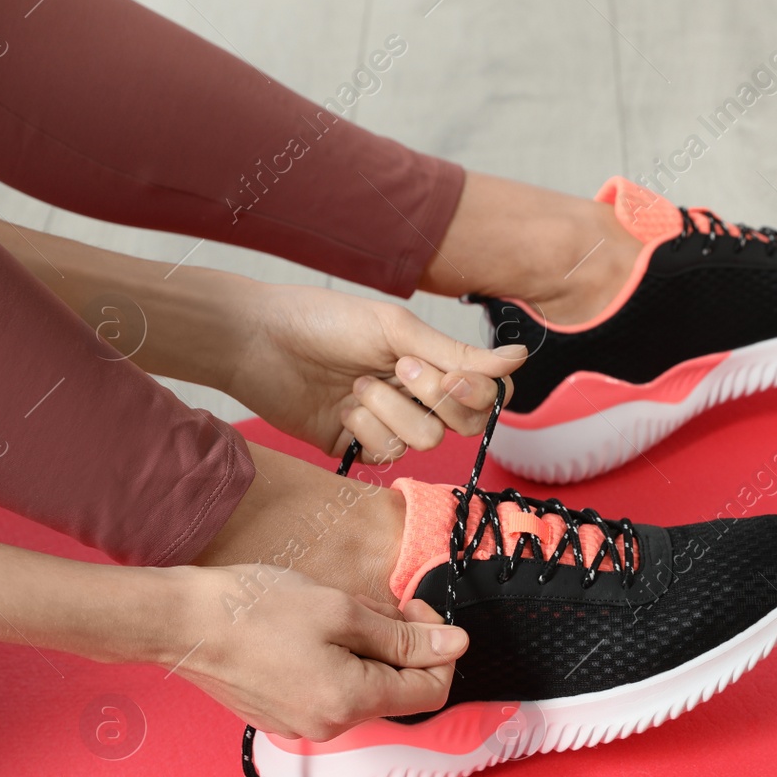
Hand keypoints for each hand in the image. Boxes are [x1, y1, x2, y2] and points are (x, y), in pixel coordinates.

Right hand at [171, 565, 466, 739]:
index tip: (417, 610)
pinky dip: (338, 660)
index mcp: (352, 702)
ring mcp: (302, 725)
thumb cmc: (256, 608)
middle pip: (397, 689)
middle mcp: (330, 726)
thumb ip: (404, 637)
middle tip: (376, 604)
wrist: (180, 622)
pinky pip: (331, 690)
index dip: (439, 647)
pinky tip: (312, 630)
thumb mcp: (342, 611)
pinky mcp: (282, 715)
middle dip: (400, 644)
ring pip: (364, 687)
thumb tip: (456, 646)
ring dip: (367, 649)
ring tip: (336, 612)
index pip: (433, 690)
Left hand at [231, 283, 525, 462]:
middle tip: (398, 370)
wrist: (258, 341)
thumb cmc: (324, 322)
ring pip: (426, 441)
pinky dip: (367, 429)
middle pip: (464, 424)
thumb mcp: (396, 330)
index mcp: (431, 361)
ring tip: (356, 384)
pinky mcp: (359, 446)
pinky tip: (342, 408)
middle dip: (434, 400)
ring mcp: (389, 423)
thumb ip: (458, 353)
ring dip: (390, 411)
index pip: (485, 392)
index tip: (453, 377)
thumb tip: (518, 358)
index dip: (479, 394)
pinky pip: (388, 454)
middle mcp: (416, 395)